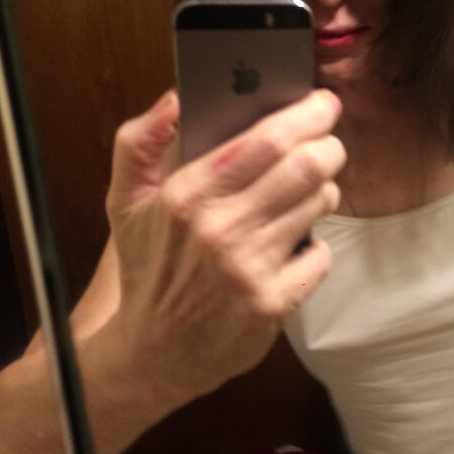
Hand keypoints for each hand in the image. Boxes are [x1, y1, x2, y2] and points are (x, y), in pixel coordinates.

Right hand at [102, 87, 344, 411]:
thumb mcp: (124, 202)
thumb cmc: (148, 269)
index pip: (265, 140)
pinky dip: (315, 246)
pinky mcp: (273, 303)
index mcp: (186, 195)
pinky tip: (294, 248)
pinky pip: (321, 255)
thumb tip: (175, 99)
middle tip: (328, 146)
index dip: (306, 116)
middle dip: (329, 147)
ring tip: (308, 194)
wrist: (153, 354)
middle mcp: (220, 229)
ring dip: (324, 192)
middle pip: (307, 166)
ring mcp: (249, 268)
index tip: (322, 104)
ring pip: (320, 204)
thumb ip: (139, 142)